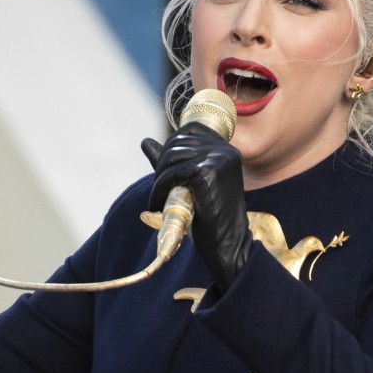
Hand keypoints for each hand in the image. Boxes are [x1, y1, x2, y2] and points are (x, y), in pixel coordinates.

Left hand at [141, 122, 251, 291]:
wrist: (227, 244)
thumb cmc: (209, 216)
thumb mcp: (190, 183)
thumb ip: (171, 161)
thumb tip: (145, 142)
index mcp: (225, 149)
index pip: (189, 129)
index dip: (171, 147)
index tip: (166, 171)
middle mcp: (224, 150)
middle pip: (177, 142)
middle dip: (162, 164)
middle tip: (159, 189)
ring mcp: (218, 159)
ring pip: (172, 156)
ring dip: (159, 178)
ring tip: (158, 197)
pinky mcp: (207, 172)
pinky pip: (172, 173)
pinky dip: (160, 188)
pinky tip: (159, 203)